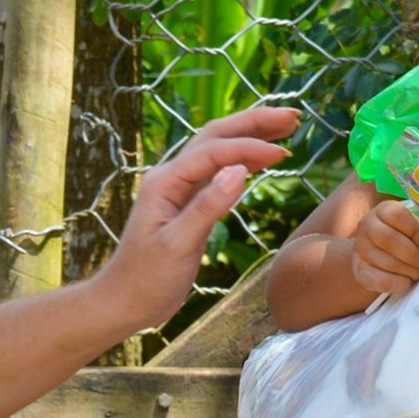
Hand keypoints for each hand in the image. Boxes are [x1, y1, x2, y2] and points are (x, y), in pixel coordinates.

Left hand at [93, 104, 298, 333]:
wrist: (126, 301)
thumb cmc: (147, 278)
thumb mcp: (178, 245)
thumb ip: (208, 207)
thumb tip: (240, 171)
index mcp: (165, 182)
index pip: (213, 151)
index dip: (249, 147)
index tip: (282, 153)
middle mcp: (171, 177)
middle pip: (216, 136)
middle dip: (254, 123)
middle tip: (292, 115)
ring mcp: (180, 189)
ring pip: (219, 150)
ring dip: (251, 136)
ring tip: (286, 127)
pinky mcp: (189, 204)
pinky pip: (218, 172)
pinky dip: (243, 161)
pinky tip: (263, 159)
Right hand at [349, 199, 418, 299]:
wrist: (375, 255)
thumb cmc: (401, 239)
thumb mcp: (415, 232)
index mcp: (382, 211)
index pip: (397, 215)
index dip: (417, 232)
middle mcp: (366, 226)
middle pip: (390, 239)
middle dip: (414, 255)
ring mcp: (360, 249)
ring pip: (387, 262)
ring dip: (410, 271)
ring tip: (418, 272)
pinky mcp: (359, 271)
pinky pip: (379, 280)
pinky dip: (398, 284)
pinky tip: (406, 282)